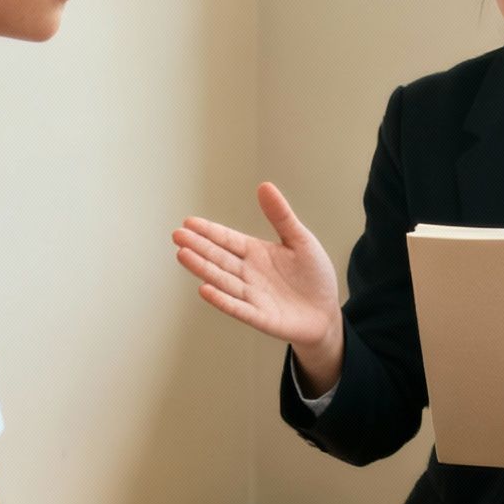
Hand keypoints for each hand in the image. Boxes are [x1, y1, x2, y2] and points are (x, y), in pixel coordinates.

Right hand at [173, 183, 344, 386]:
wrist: (326, 312)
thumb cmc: (313, 275)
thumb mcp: (300, 240)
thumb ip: (281, 216)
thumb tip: (264, 185)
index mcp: (255, 253)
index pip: (227, 239)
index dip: (209, 231)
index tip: (188, 222)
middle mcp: (248, 273)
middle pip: (219, 258)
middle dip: (198, 247)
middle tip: (177, 235)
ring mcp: (252, 296)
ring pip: (222, 280)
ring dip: (203, 269)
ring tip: (183, 255)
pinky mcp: (261, 317)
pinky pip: (238, 307)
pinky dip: (222, 300)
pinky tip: (205, 290)